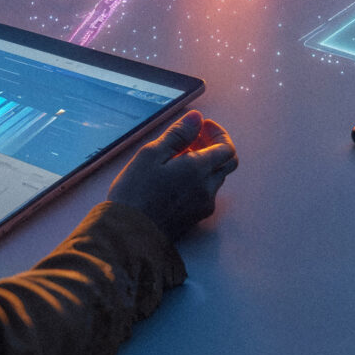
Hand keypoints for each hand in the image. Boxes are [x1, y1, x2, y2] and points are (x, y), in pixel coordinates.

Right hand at [108, 110, 237, 241]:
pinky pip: (206, 193)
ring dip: (206, 163)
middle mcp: (207, 189)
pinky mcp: (195, 218)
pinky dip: (199, 179)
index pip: (227, 148)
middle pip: (225, 163)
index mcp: (199, 170)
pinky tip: (177, 177)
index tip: (201, 126)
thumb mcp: (151, 154)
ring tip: (179, 156)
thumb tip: (197, 118)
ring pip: (215, 178)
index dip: (218, 133)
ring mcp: (202, 206)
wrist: (127, 236)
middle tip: (193, 138)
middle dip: (214, 146)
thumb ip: (178, 134)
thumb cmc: (135, 192)